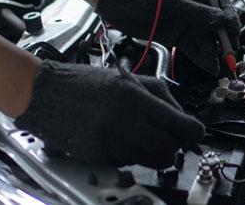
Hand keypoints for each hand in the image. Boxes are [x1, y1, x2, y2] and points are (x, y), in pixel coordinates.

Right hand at [14, 60, 204, 167]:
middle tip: (171, 137)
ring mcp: (111, 141)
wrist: (47, 94)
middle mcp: (125, 121)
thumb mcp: (131, 80)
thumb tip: (186, 122)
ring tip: (147, 137)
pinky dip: (135, 155)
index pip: (182, 125)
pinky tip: (125, 140)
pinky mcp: (99, 156)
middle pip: (170, 149)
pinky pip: (131, 163)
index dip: (194, 132)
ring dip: (157, 153)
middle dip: (176, 145)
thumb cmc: (89, 84)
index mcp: (136, 97)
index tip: (196, 132)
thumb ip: (163, 100)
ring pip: (153, 161)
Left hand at [95, 0, 240, 74]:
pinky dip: (202, 58)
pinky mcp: (178, 36)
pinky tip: (209, 67)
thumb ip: (200, 13)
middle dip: (225, 42)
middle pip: (217, 26)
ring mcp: (187, 23)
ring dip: (214, 53)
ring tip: (219, 67)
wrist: (118, 3)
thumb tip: (223, 21)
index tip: (234, 34)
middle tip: (230, 57)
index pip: (223, 6)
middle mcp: (197, 8)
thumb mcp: (175, 2)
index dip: (231, 21)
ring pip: (206, 40)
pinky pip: (194, 48)